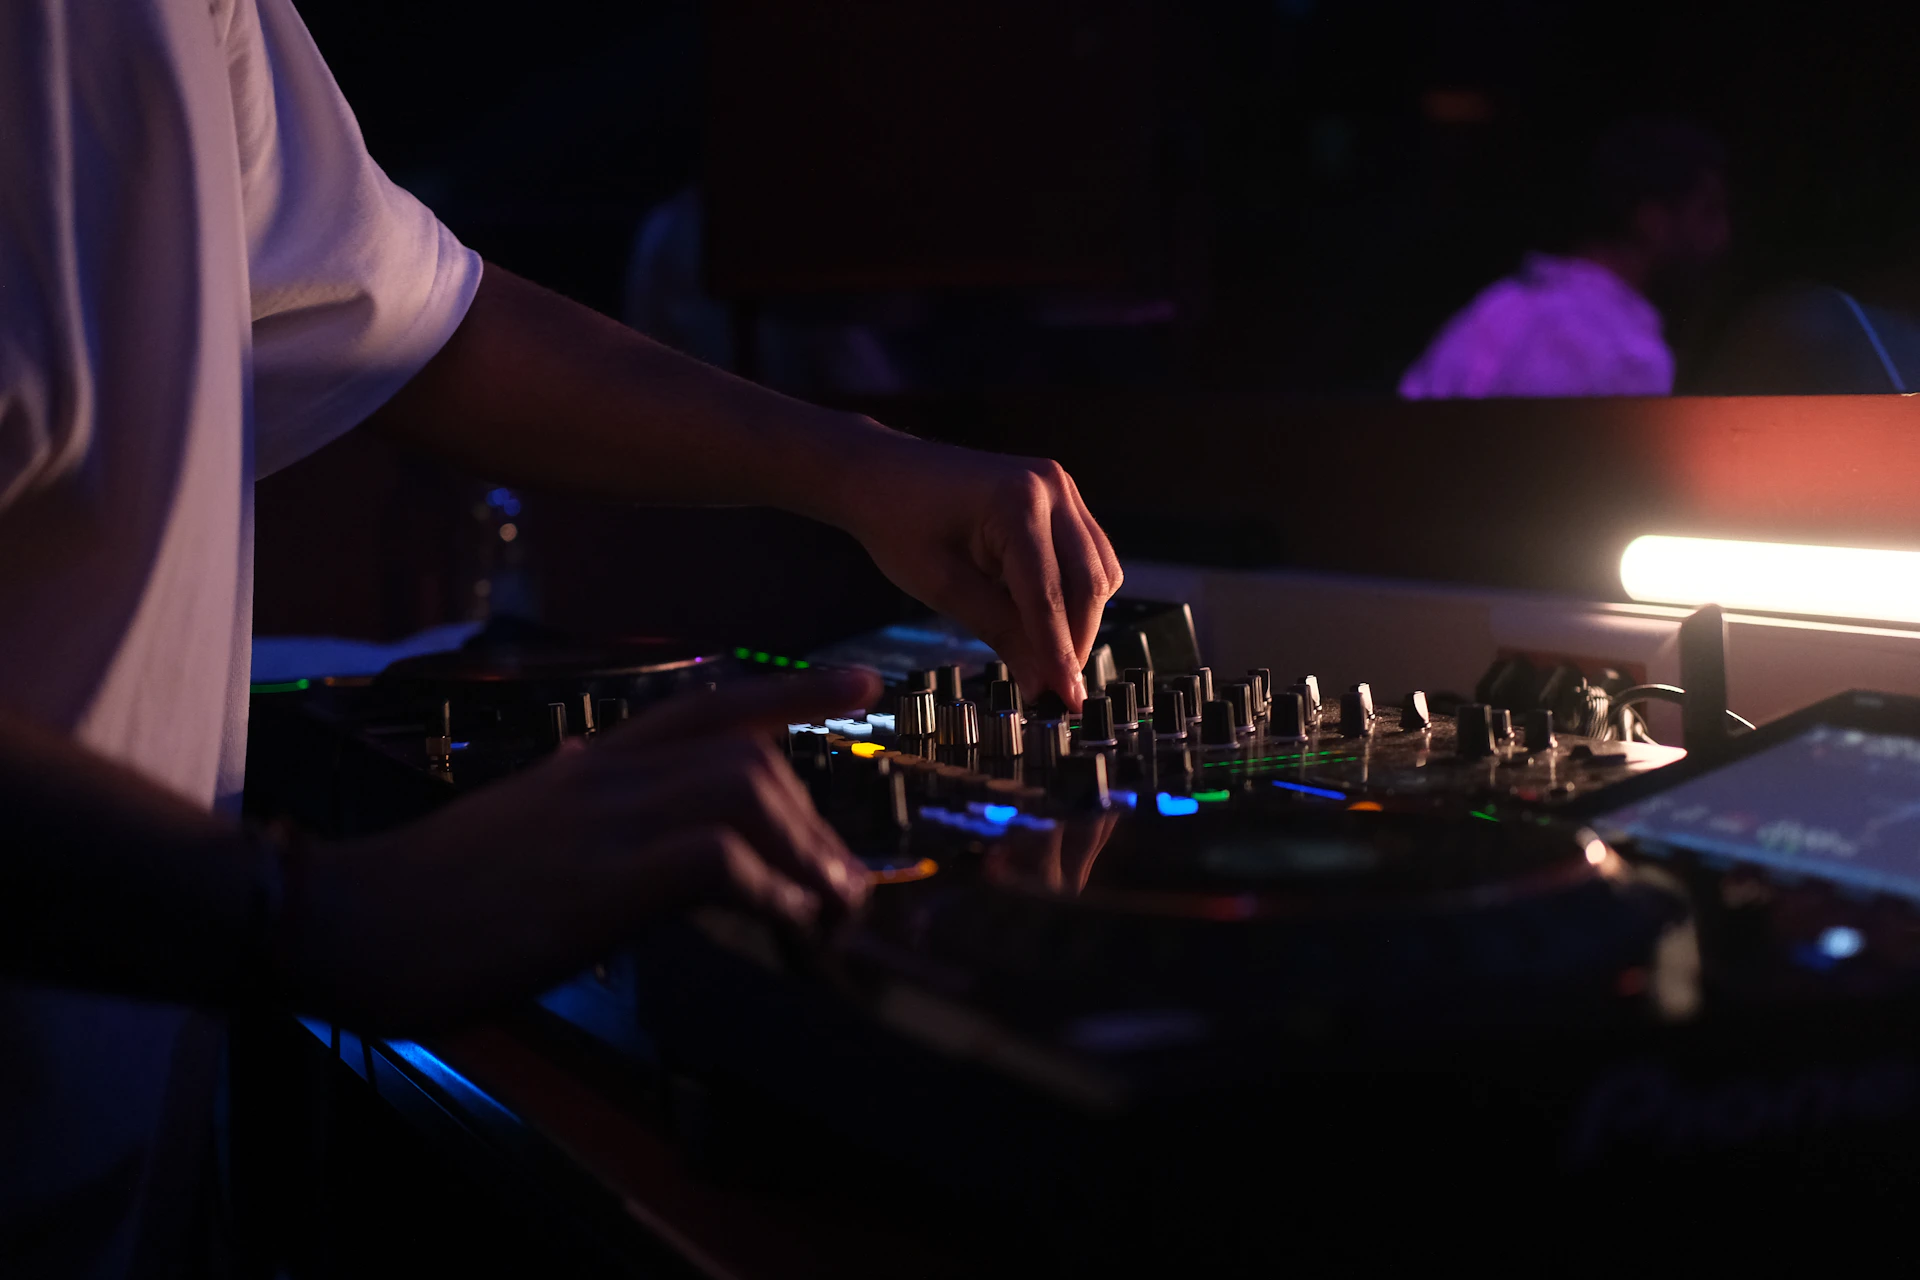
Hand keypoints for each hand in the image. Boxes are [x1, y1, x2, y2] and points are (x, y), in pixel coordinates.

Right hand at [272, 668, 882, 1033]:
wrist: (343, 923)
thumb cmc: (430, 895)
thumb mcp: (525, 836)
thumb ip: (591, 821)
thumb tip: (645, 836)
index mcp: (587, 764)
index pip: (708, 706)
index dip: (793, 692)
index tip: (865, 682)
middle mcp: (602, 775)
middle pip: (748, 757)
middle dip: (814, 821)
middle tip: (846, 884)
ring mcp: (600, 820)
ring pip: (745, 790)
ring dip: (804, 852)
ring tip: (825, 912)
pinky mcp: (597, 878)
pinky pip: (718, 859)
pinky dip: (769, 892)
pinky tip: (780, 926)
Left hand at [831, 425, 1122, 708]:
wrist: (883, 473)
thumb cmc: (898, 522)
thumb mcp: (941, 586)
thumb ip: (999, 631)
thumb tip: (1041, 683)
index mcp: (1016, 501)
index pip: (1048, 595)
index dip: (1059, 655)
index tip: (1065, 701)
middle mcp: (1051, 487)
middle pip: (1089, 583)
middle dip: (1076, 641)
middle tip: (1055, 688)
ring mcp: (1061, 489)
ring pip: (1100, 571)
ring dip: (1081, 618)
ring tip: (1044, 652)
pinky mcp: (1061, 499)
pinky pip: (1090, 556)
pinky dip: (1075, 592)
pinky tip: (1043, 614)